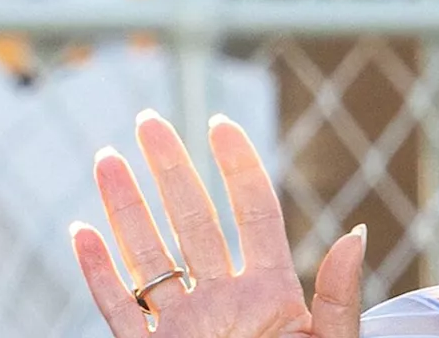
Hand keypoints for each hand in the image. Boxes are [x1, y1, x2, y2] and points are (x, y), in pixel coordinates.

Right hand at [71, 110, 365, 336]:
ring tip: (107, 160)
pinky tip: (82, 234)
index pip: (253, 213)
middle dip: (169, 171)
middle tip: (147, 122)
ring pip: (148, 258)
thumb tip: (356, 233)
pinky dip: (98, 276)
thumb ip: (340, 298)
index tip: (219, 124)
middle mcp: (224, 301)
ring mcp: (185, 329)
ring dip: (126, 210)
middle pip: (192, 222)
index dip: (237, 167)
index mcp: (275, 292)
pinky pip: (118, 312)